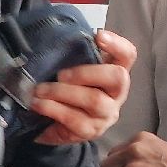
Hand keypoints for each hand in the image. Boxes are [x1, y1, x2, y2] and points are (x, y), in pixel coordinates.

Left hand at [32, 29, 134, 145]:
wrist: (58, 125)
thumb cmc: (69, 90)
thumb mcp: (74, 71)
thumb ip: (75, 56)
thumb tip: (59, 39)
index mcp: (115, 72)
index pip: (127, 55)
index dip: (117, 44)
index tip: (98, 35)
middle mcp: (118, 93)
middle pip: (118, 77)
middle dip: (86, 73)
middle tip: (60, 74)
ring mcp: (107, 113)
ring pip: (95, 100)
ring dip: (63, 92)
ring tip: (40, 90)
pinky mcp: (91, 131)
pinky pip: (75, 120)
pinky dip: (53, 109)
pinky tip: (38, 104)